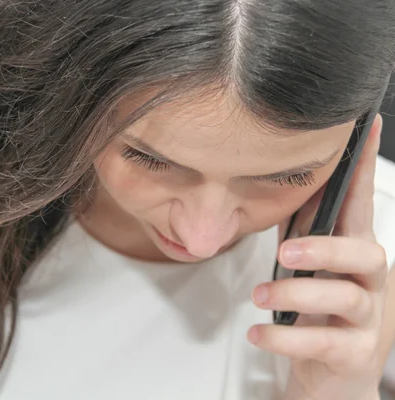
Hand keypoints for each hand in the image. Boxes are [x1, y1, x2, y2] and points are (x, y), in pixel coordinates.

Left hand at [247, 115, 388, 399]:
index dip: (363, 166)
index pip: (362, 204)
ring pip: (344, 298)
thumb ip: (300, 232)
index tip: (364, 125)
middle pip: (365, 254)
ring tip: (258, 296)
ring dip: (295, 294)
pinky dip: (285, 338)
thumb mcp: (311, 267)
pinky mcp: (355, 353)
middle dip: (325, 248)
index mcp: (355, 253)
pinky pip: (323, 343)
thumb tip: (272, 185)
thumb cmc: (318, 312)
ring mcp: (369, 319)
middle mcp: (370, 282)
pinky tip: (258, 334)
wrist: (335, 377)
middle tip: (284, 252)